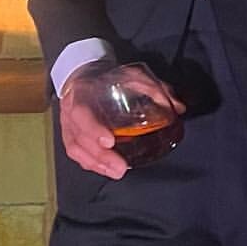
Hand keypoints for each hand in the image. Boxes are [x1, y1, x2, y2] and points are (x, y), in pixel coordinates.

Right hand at [59, 62, 184, 179]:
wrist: (84, 74)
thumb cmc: (109, 76)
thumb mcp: (132, 75)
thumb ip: (154, 89)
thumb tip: (178, 108)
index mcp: (81, 93)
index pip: (81, 113)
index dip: (93, 129)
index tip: (110, 141)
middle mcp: (69, 112)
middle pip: (79, 138)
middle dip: (100, 156)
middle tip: (120, 167)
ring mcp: (68, 126)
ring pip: (76, 150)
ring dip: (97, 164)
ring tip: (117, 172)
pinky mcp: (71, 136)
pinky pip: (77, 154)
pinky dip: (91, 164)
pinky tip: (107, 170)